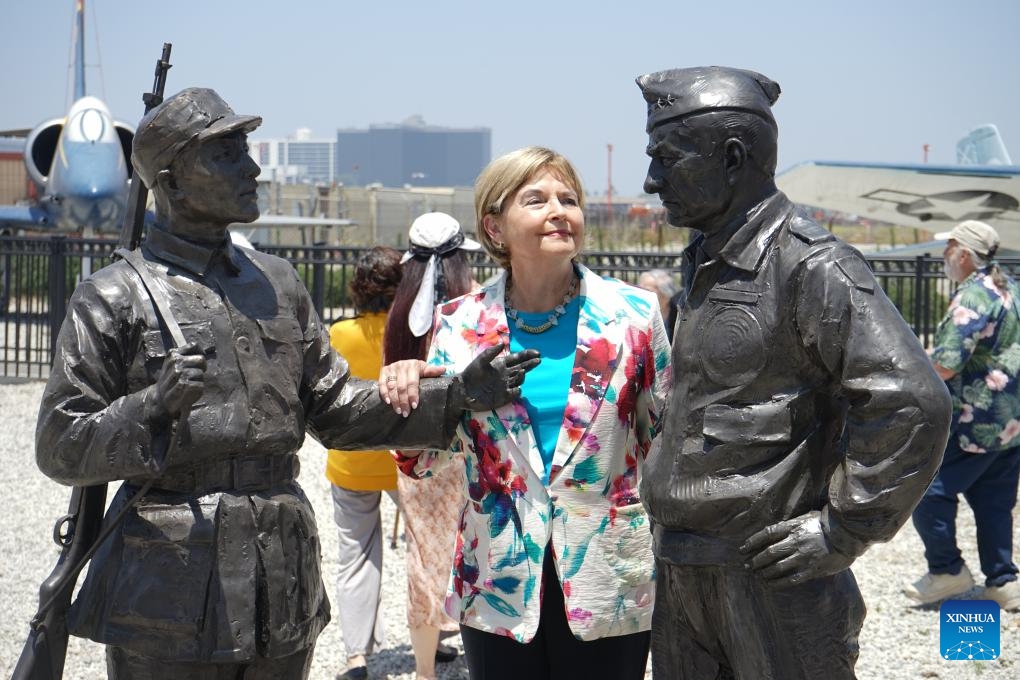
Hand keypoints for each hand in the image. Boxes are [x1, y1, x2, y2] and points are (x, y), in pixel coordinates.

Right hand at [151, 342, 206, 421]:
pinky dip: (197, 389)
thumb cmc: (172, 380)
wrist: (160, 399)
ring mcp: (178, 373)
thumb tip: (202, 352)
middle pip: (201, 359)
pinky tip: (188, 391)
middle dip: (201, 368)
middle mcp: (175, 361)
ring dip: (198, 380)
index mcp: (173, 354)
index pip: (194, 345)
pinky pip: (199, 385)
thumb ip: (186, 356)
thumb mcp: (174, 364)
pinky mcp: (183, 385)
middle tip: (194, 375)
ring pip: (200, 373)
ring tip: (188, 384)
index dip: (200, 353)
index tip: (199, 362)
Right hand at [379, 359, 445, 416]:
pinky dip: (384, 393)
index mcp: (413, 365)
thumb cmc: (416, 370)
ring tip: (398, 411)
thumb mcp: (424, 369)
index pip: (412, 383)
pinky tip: (388, 402)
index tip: (414, 406)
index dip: (413, 395)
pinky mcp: (383, 371)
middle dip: (404, 401)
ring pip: (392, 387)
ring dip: (394, 400)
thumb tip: (444, 369)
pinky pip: (382, 384)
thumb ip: (432, 371)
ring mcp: (391, 368)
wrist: (404, 363)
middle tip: (405, 413)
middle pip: (401, 387)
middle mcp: (401, 365)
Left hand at [453, 344, 540, 410]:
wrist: (462, 391)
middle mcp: (506, 374)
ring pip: (519, 380)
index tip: (537, 353)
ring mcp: (505, 385)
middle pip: (522, 368)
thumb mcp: (480, 361)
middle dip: (531, 364)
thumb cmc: (470, 374)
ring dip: (522, 376)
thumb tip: (503, 342)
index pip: (518, 358)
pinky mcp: (503, 397)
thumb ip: (491, 352)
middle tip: (539, 360)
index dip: (528, 355)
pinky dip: (516, 391)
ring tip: (521, 372)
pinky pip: (514, 393)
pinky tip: (515, 388)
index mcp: (501, 364)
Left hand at [740, 511, 854, 587]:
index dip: (752, 541)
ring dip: (764, 572)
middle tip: (746, 565)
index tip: (743, 548)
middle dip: (755, 560)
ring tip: (756, 575)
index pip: (767, 534)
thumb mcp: (807, 517)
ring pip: (777, 567)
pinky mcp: (812, 570)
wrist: (849, 535)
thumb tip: (773, 532)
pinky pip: (791, 578)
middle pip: (769, 552)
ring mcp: (803, 557)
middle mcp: (796, 541)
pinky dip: (777, 583)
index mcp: (793, 526)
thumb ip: (791, 525)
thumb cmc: (827, 524)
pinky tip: (769, 585)